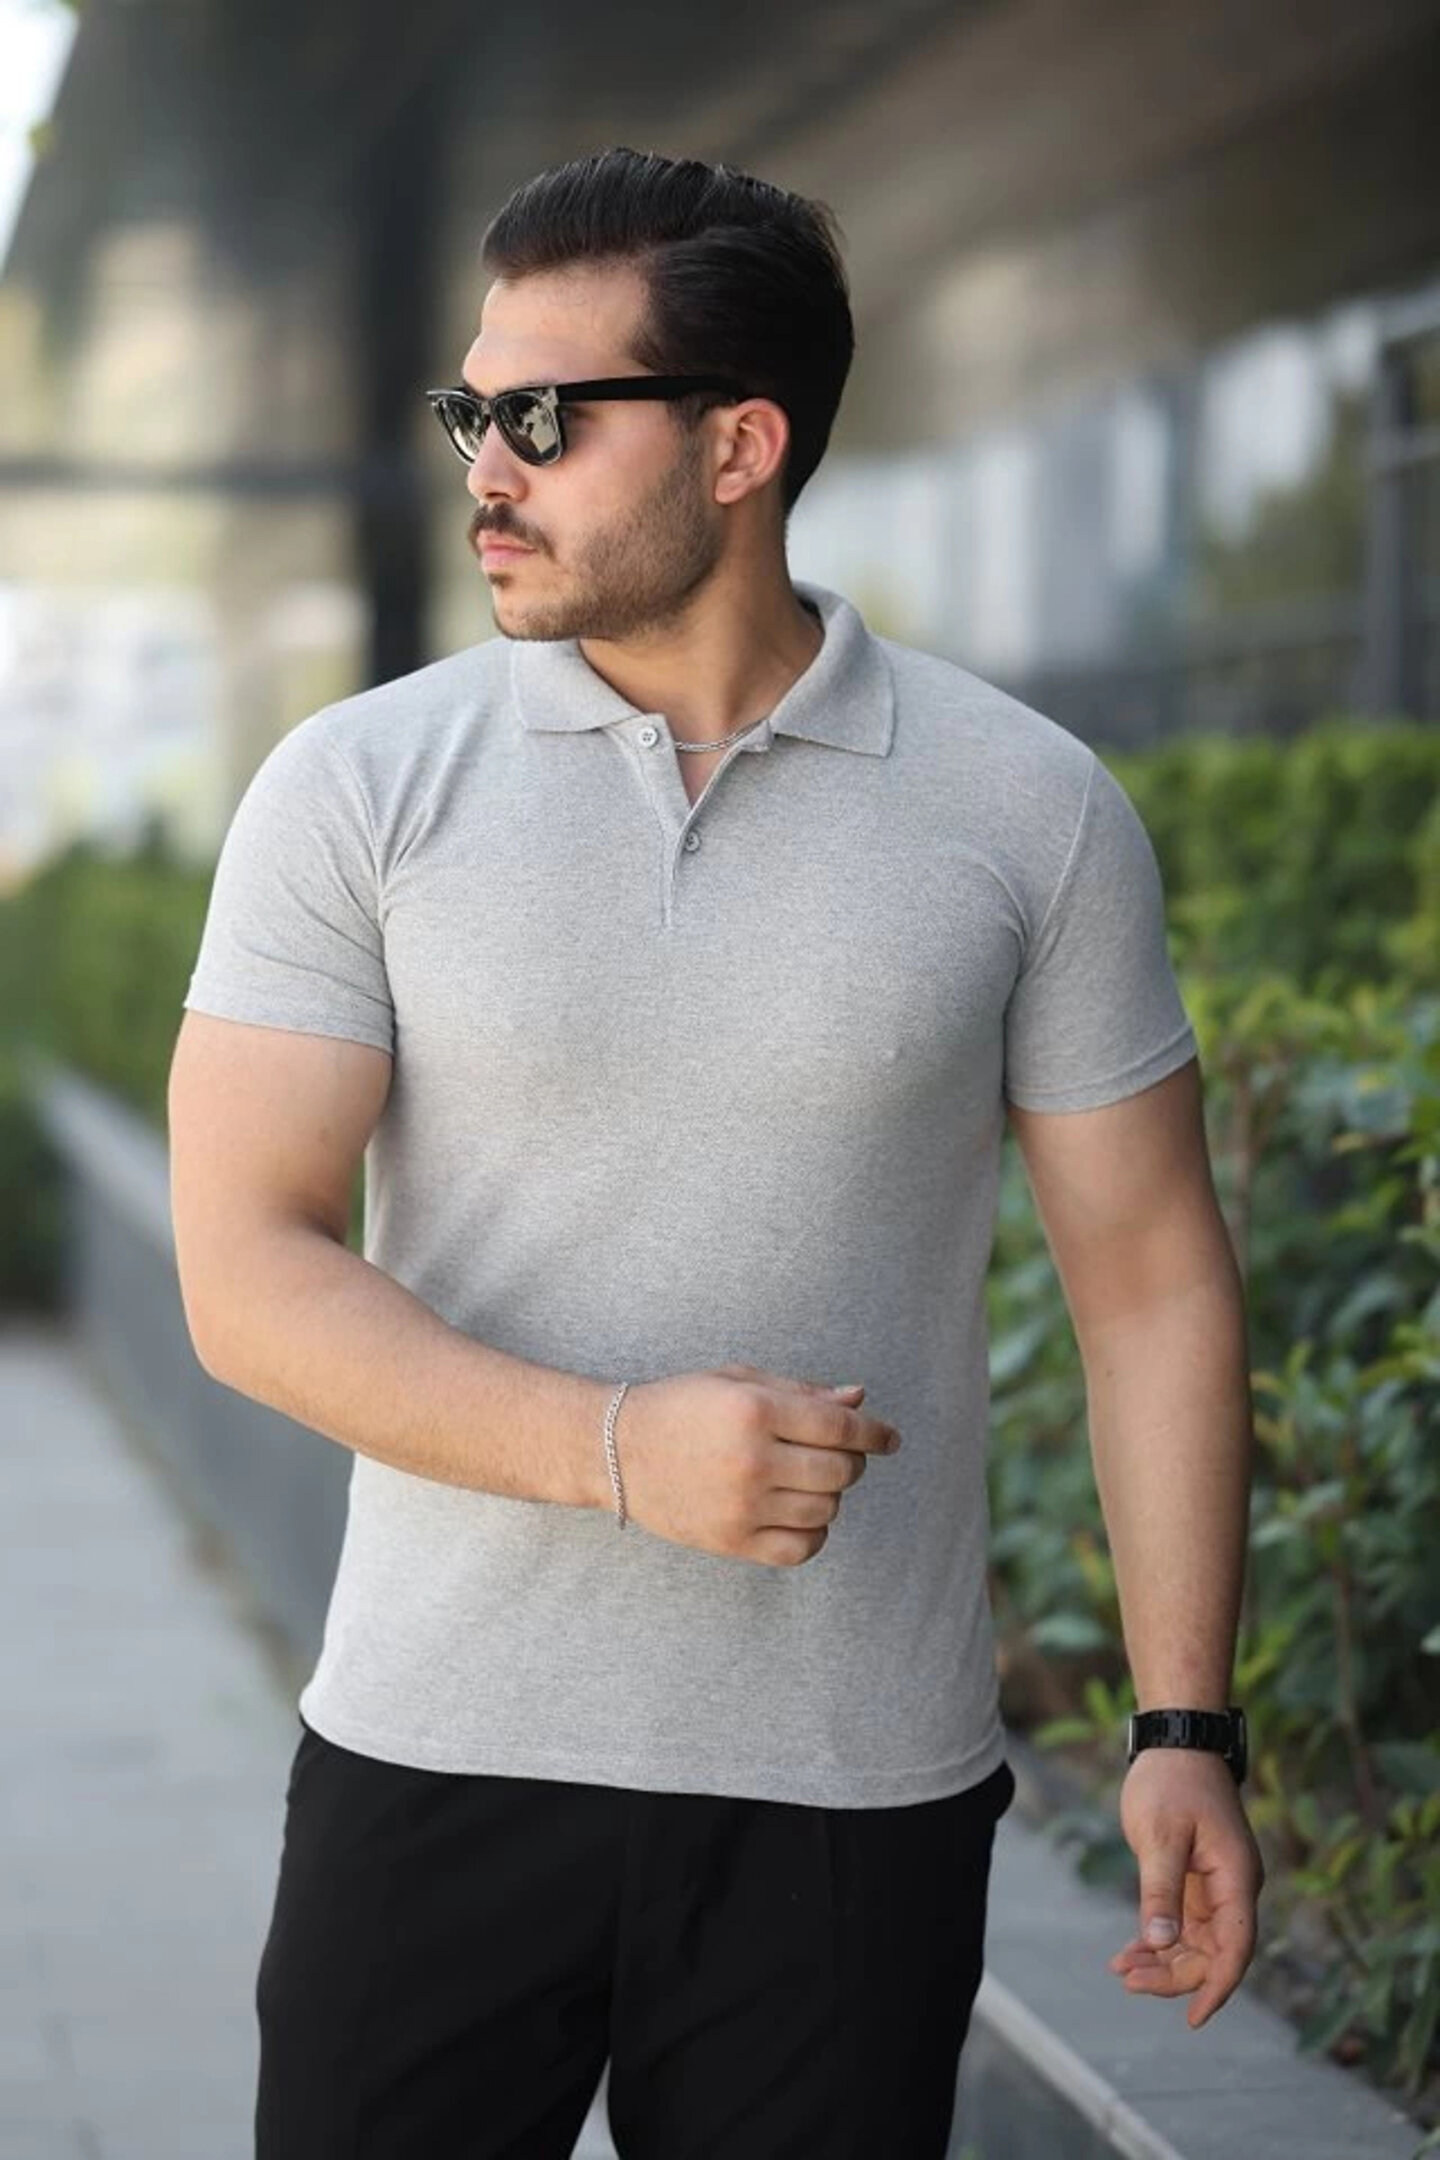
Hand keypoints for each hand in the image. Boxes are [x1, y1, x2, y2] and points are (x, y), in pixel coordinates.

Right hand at [616, 1363, 900, 1565]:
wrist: (617, 1450)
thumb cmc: (683, 1405)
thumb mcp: (739, 1381)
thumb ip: (802, 1392)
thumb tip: (859, 1402)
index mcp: (755, 1411)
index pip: (841, 1428)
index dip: (875, 1434)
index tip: (890, 1438)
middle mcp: (752, 1460)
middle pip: (840, 1471)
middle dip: (851, 1460)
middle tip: (836, 1453)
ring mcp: (742, 1506)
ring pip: (826, 1510)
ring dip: (830, 1494)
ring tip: (806, 1479)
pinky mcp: (731, 1541)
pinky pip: (800, 1548)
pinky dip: (814, 1533)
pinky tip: (799, 1513)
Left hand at [1107, 1746, 1264, 2027]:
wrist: (1176, 1743)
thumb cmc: (1172, 1782)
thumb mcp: (1161, 1835)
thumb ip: (1161, 1890)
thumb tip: (1161, 1944)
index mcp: (1237, 1879)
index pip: (1236, 1948)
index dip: (1217, 1986)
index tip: (1193, 2017)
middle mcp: (1233, 1889)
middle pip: (1214, 1953)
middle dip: (1175, 1975)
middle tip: (1129, 1980)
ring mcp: (1215, 1886)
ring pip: (1196, 1943)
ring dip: (1163, 1961)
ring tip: (1121, 1969)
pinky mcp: (1195, 1880)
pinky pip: (1181, 1925)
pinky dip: (1157, 1941)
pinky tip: (1126, 1953)